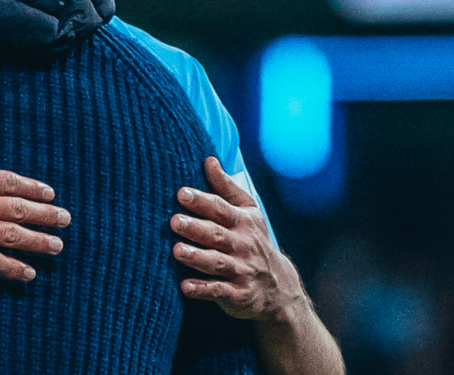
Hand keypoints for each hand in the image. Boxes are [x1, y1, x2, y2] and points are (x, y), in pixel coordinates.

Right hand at [0, 100, 69, 280]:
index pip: (7, 180)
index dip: (32, 187)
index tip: (49, 193)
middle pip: (16, 207)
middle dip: (45, 214)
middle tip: (66, 219)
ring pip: (9, 234)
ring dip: (37, 241)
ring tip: (57, 246)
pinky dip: (11, 268)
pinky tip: (28, 274)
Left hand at [171, 157, 304, 322]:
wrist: (279, 287)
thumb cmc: (253, 241)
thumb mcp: (247, 211)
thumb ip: (226, 187)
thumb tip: (208, 160)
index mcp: (243, 222)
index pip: (220, 209)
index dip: (201, 200)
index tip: (181, 193)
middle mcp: (242, 245)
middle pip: (216, 234)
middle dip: (195, 228)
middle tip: (174, 221)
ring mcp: (241, 270)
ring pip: (216, 263)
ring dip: (197, 257)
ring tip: (177, 251)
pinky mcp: (237, 294)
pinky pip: (218, 291)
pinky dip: (202, 289)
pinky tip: (184, 287)